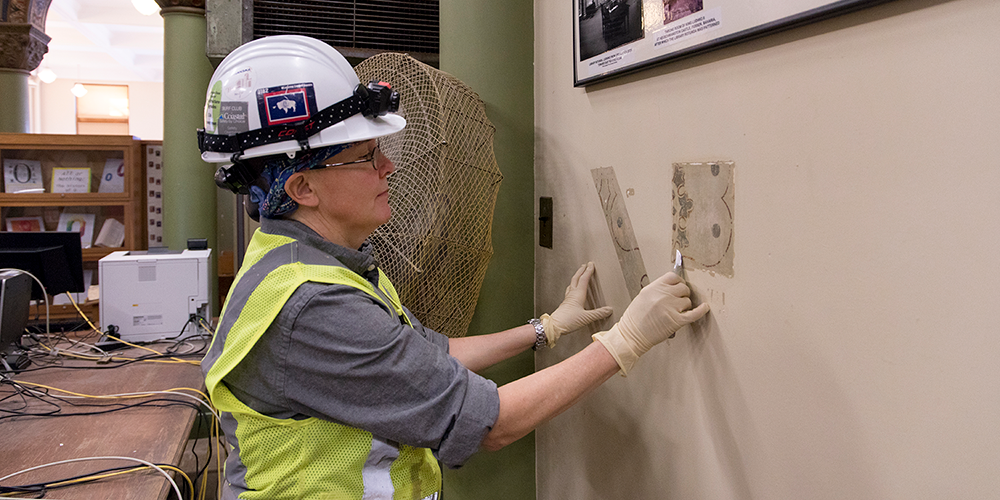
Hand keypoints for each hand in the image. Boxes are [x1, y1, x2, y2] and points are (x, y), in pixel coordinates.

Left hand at [540, 262, 612, 346]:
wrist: (554, 326)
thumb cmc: (568, 320)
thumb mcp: (586, 317)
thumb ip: (598, 313)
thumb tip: (609, 310)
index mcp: (578, 294)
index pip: (584, 279)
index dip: (588, 271)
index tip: (591, 264)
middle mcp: (572, 294)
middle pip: (576, 278)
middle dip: (581, 271)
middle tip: (584, 265)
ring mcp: (567, 299)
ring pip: (572, 284)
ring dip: (576, 278)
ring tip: (578, 275)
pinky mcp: (565, 304)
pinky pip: (569, 291)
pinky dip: (573, 287)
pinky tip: (573, 292)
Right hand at [593, 271, 708, 374]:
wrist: (631, 335)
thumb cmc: (635, 319)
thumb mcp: (643, 297)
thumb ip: (657, 290)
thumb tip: (672, 287)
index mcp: (654, 287)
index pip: (673, 277)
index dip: (678, 282)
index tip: (679, 287)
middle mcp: (663, 295)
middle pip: (683, 288)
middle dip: (683, 294)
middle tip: (679, 301)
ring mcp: (670, 307)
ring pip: (687, 301)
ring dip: (685, 306)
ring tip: (677, 312)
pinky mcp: (676, 320)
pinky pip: (694, 313)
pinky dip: (701, 310)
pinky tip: (705, 308)